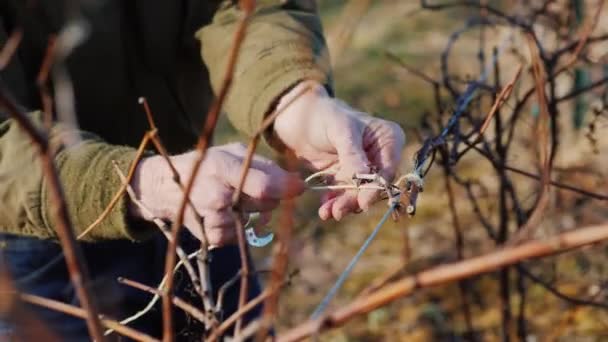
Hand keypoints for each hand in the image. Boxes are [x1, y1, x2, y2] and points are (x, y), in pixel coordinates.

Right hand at [130, 143, 303, 245]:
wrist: (167, 188)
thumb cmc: (206, 164)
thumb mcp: (231, 152)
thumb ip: (263, 164)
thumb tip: (296, 180)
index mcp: (223, 168)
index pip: (264, 186)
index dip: (287, 187)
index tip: (301, 186)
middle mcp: (218, 196)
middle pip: (265, 203)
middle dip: (270, 196)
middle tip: (257, 187)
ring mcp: (214, 219)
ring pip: (256, 219)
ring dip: (255, 211)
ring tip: (236, 198)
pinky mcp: (213, 237)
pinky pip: (243, 233)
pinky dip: (241, 224)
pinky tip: (227, 212)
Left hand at [273, 81, 404, 220]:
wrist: (299, 117)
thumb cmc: (324, 115)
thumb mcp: (340, 130)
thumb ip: (353, 155)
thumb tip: (365, 179)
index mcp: (388, 138)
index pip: (388, 169)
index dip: (377, 187)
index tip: (364, 202)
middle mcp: (379, 156)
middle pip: (373, 186)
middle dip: (356, 200)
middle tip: (338, 211)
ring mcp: (362, 169)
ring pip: (358, 194)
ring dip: (344, 205)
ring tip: (328, 212)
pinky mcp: (345, 178)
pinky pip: (343, 195)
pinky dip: (334, 202)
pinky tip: (324, 207)